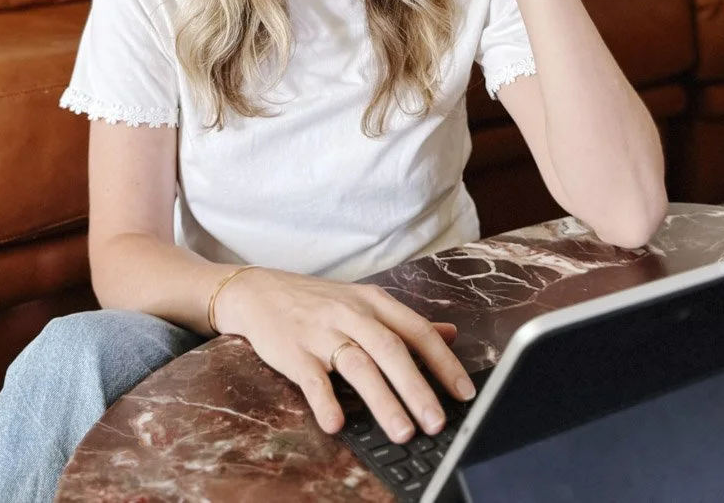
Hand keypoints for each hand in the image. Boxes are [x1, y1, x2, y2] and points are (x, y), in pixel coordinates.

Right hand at [212, 267, 475, 441]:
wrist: (259, 291)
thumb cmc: (318, 302)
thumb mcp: (365, 302)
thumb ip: (406, 322)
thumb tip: (451, 334)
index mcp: (374, 303)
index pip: (417, 331)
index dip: (443, 362)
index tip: (464, 393)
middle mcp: (351, 315)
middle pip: (391, 351)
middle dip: (418, 388)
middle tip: (438, 422)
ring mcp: (322, 333)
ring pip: (358, 365)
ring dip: (383, 401)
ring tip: (402, 432)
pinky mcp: (293, 352)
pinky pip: (312, 379)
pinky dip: (325, 401)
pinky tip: (337, 423)